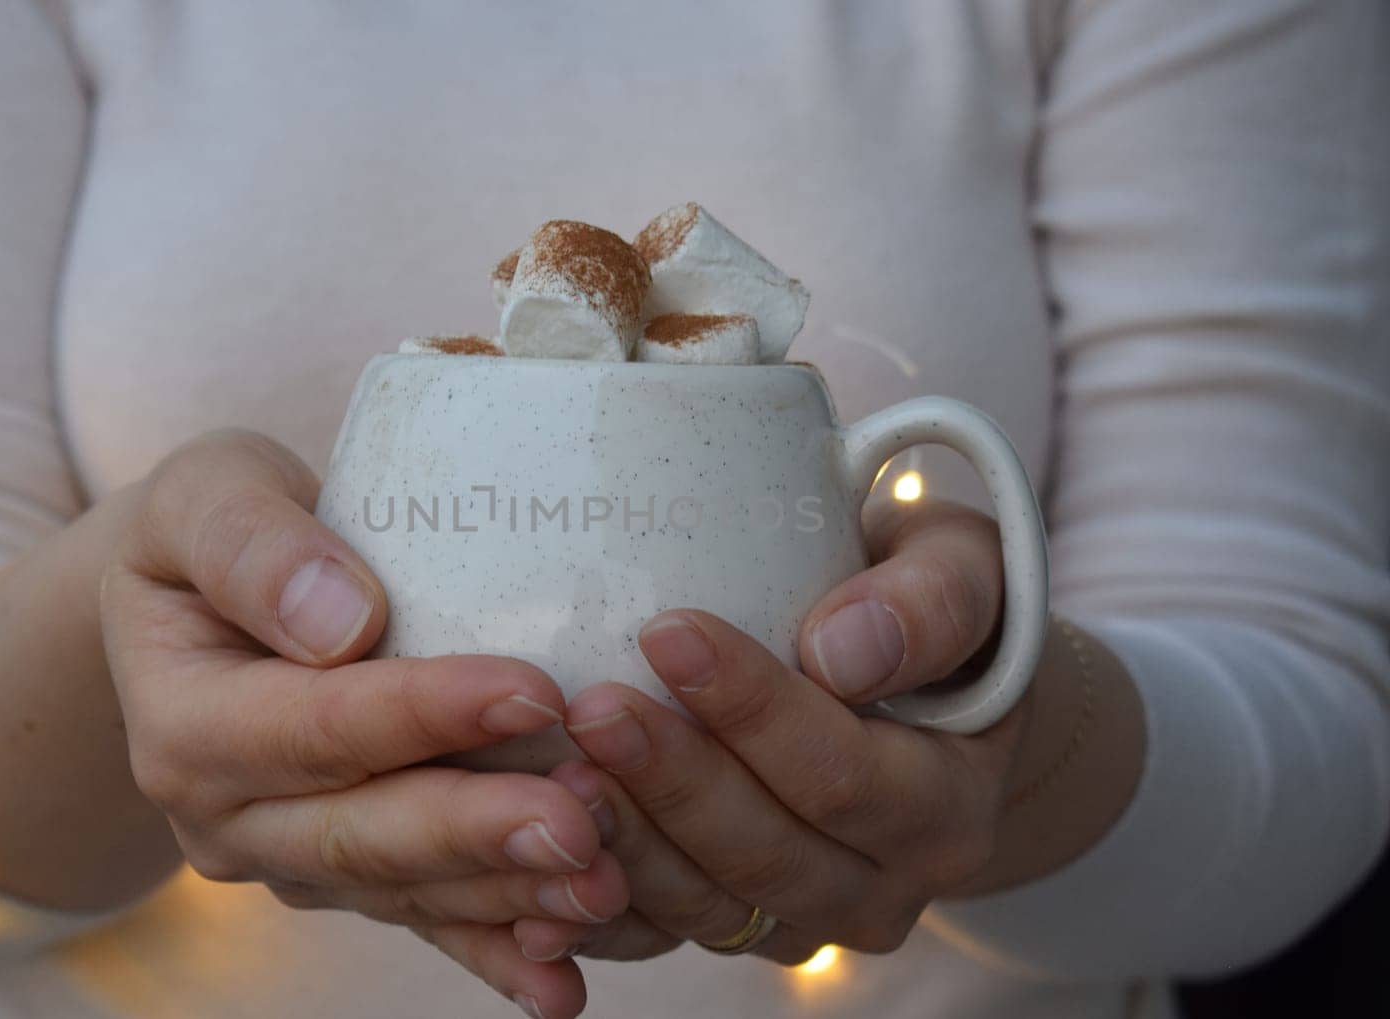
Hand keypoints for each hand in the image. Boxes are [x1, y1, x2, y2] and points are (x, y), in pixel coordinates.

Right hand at [101, 430, 627, 1015]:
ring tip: (604, 884)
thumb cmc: (213, 534)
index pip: (315, 724)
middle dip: (477, 833)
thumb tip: (340, 619)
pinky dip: (495, 953)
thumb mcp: (204, 497)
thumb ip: (252, 544)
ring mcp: (291, 860)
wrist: (198, 610)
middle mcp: (231, 815)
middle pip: (363, 832)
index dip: (422, 714)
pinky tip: (563, 981)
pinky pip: (427, 924)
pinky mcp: (350, 880)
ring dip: (506, 896)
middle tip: (583, 821)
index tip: (533, 692)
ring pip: (407, 891)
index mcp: (188, 721)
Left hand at [511, 500, 1027, 969]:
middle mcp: (885, 885)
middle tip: (590, 707)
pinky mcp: (742, 927)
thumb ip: (931, 601)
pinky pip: (662, 931)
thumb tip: (844, 653)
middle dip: (672, 780)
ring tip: (559, 768)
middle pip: (765, 852)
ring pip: (706, 906)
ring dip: (627, 842)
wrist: (917, 678)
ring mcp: (808, 918)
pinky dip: (601, 901)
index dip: (753, 709)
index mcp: (946, 805)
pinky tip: (539, 853)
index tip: (669, 630)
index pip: (840, 772)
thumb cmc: (925, 601)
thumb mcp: (961, 566)